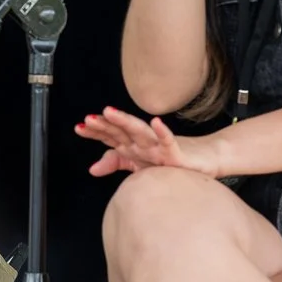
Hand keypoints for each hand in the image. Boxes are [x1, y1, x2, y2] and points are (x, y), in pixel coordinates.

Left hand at [75, 106, 225, 177]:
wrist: (202, 161)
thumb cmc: (169, 159)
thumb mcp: (137, 164)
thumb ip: (115, 162)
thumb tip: (91, 169)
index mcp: (133, 145)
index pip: (111, 136)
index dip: (95, 132)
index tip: (79, 127)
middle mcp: (143, 142)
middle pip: (121, 131)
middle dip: (105, 125)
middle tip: (89, 119)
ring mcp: (159, 146)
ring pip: (140, 132)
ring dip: (125, 121)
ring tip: (110, 112)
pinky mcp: (176, 152)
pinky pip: (168, 141)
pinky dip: (162, 132)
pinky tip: (156, 122)